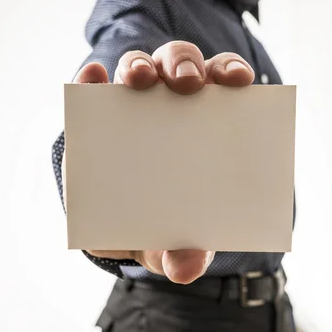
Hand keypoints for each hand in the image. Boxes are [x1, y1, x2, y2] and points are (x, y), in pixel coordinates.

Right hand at [73, 40, 254, 283]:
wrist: (114, 227)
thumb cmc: (156, 224)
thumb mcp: (172, 242)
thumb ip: (185, 253)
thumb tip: (187, 266)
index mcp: (203, 122)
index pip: (223, 82)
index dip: (231, 72)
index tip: (239, 80)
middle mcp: (170, 103)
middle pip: (182, 64)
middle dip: (185, 64)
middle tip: (187, 84)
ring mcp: (131, 104)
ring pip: (141, 65)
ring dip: (140, 65)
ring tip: (138, 80)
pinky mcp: (94, 112)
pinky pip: (93, 83)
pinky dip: (92, 77)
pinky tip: (93, 77)